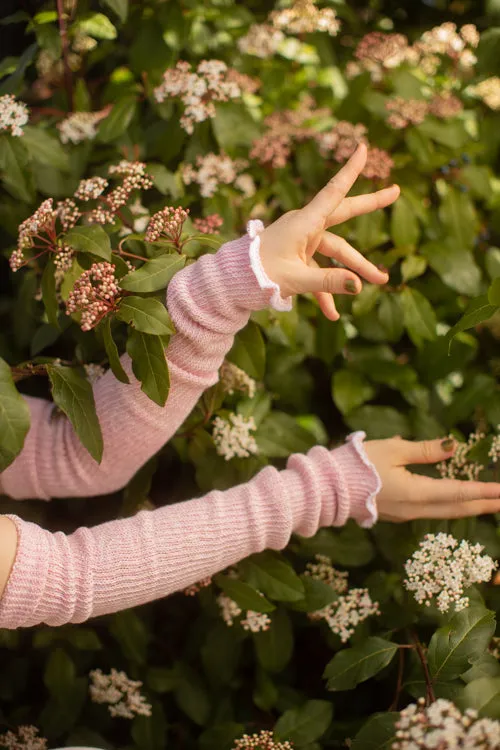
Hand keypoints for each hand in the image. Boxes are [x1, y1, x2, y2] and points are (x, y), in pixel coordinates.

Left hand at [258, 143, 399, 320]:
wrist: (230, 285)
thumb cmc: (258, 276)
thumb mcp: (296, 280)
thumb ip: (328, 282)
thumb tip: (359, 285)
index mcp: (304, 223)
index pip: (333, 192)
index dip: (350, 171)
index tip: (363, 148)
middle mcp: (305, 228)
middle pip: (344, 214)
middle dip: (370, 205)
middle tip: (395, 192)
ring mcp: (302, 244)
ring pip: (335, 252)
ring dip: (353, 271)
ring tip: (379, 284)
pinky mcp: (296, 260)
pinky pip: (317, 273)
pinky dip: (325, 292)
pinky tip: (332, 315)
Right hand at [364, 437, 499, 520]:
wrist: (330, 487)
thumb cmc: (359, 465)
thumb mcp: (392, 450)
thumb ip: (424, 450)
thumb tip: (451, 446)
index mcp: (417, 493)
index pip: (459, 493)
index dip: (484, 491)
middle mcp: (415, 509)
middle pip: (457, 508)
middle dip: (484, 505)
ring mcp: (406, 514)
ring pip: (445, 512)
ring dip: (469, 507)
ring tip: (488, 503)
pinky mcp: (397, 513)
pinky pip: (431, 511)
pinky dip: (450, 506)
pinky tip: (455, 500)